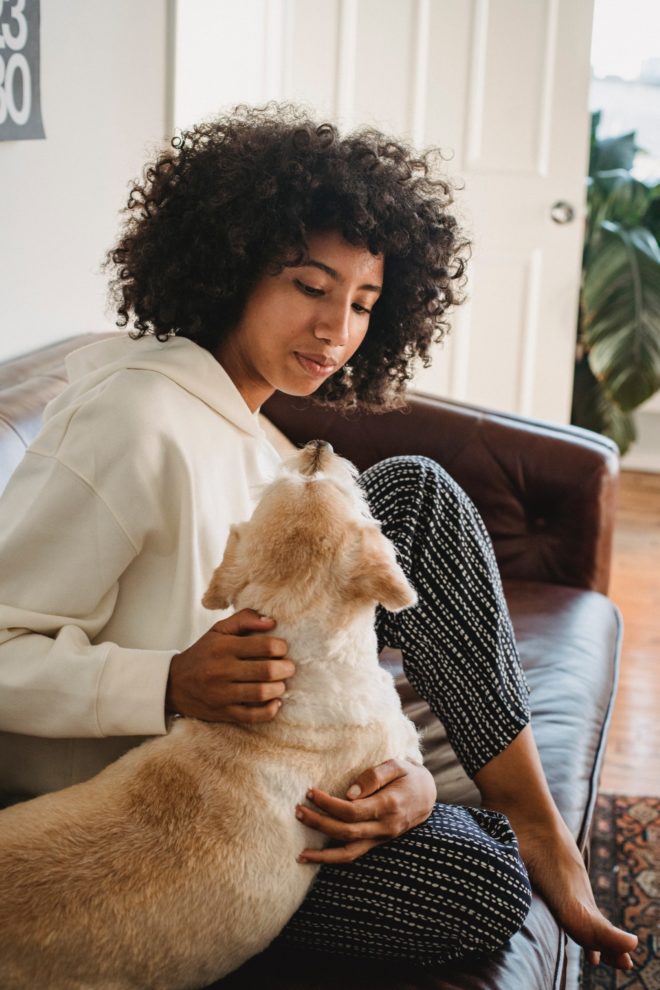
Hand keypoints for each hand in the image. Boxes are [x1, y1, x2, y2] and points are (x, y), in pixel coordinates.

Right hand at [166, 609, 293, 723]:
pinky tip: (276, 702)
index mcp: (223, 647)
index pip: (264, 646)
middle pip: (267, 671)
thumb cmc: (203, 653)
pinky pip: (252, 716)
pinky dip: (270, 710)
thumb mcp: (218, 630)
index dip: (281, 647)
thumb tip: (272, 622)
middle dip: (286, 668)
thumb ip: (244, 619)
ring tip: (281, 683)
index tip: (282, 649)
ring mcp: (222, 694)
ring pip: (262, 693)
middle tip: (289, 667)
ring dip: (279, 688)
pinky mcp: (223, 713)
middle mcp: (222, 670)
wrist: (173, 684)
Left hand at [296, 759, 435, 863]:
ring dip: (323, 854)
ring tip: (300, 853)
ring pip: (349, 853)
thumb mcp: (397, 765)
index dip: (329, 804)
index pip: (352, 811)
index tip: (310, 792)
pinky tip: (313, 858)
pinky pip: (353, 855)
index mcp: (388, 805)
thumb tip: (349, 793)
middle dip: (319, 823)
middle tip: (297, 811)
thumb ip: (374, 776)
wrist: (428, 795)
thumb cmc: (409, 776)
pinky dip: (332, 860)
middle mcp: (384, 827)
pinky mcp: (377, 843)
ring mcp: (381, 839)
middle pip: (346, 831)